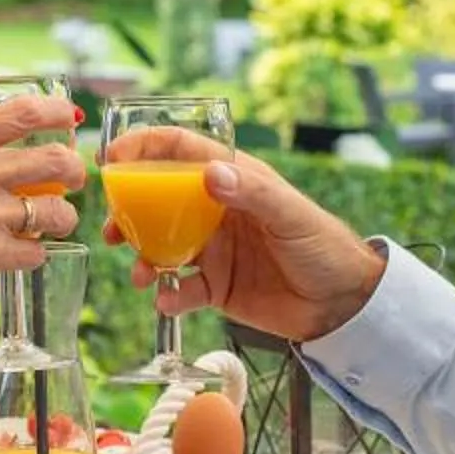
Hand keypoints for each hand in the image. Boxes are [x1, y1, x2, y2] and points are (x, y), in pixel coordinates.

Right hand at [0, 95, 85, 307]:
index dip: (57, 112)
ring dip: (62, 216)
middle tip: (72, 177)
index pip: (25, 112)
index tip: (69, 116)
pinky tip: (24, 254)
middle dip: (74, 169)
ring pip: (58, 211)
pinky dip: (36, 254)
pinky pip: (37, 253)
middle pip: (57, 160)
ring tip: (55, 221)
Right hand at [103, 128, 385, 340]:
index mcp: (234, 179)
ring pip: (162, 246)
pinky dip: (170, 296)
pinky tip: (169, 301)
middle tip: (110, 228)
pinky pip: (182, 289)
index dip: (143, 148)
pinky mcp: (217, 286)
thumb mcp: (291, 215)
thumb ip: (251, 192)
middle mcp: (217, 210)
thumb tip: (209, 172)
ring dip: (143, 258)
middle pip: (158, 200)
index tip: (110, 159)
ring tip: (141, 274)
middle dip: (128, 212)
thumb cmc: (326, 247)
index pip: (180, 150)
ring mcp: (215, 248)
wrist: (345, 305)